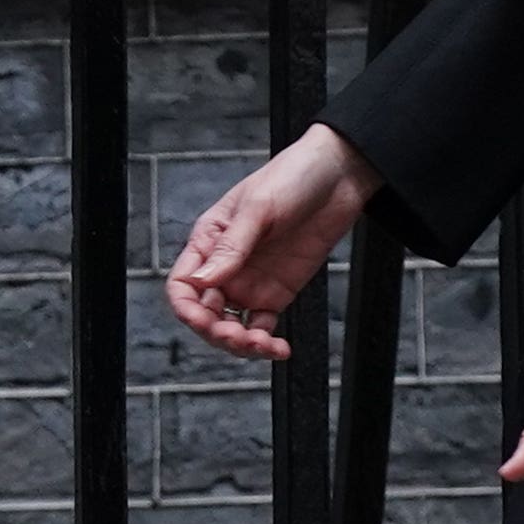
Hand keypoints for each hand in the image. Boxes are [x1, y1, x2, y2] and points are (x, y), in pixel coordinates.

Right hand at [166, 123, 382, 359]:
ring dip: (241, 344)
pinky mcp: (278, 291)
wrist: (340, 176)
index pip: (183, 284)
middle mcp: (226, 265)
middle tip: (238, 336)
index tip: (204, 320)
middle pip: (204, 313)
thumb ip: (231, 246)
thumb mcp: (258, 207)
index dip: (187, 308)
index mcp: (210, 240)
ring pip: (232, 326)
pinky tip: (279, 347)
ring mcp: (251, 281)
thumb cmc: (293, 175)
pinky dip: (266, 343)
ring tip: (263, 345)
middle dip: (216, 332)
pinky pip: (263, 326)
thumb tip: (201, 280)